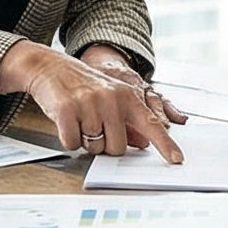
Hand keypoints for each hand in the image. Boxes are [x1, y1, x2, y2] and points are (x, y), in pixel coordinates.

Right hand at [1, 41, 183, 162]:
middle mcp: (111, 99)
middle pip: (118, 148)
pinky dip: (68, 139)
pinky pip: (72, 143)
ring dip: (85, 141)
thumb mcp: (111, 95)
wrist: (50, 67)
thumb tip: (143, 143)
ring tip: (80, 118)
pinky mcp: (67, 111)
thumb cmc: (83, 86)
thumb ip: (128, 118)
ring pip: (94, 148)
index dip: (165, 145)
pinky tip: (66, 121)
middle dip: (105, 144)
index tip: (177, 160)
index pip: (151, 124)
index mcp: (127, 96)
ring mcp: (89, 104)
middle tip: (94, 125)